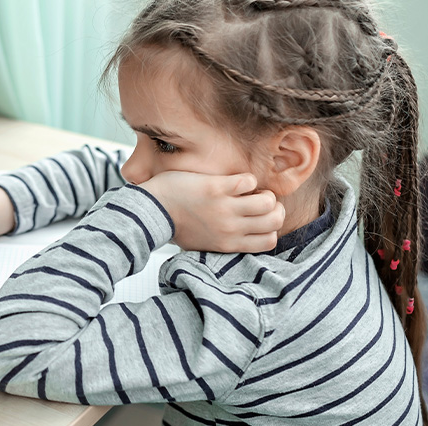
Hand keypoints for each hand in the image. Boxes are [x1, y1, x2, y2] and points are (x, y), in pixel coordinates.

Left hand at [139, 171, 284, 252]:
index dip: (270, 228)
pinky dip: (246, 179)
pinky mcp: (217, 188)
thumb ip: (222, 242)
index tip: (260, 218)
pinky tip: (234, 181)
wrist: (152, 210)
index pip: (269, 241)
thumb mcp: (201, 244)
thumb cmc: (174, 225)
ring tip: (250, 191)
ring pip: (268, 202)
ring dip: (263, 192)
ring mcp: (224, 208)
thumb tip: (239, 237)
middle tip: (261, 201)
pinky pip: (248, 181)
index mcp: (228, 244)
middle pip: (275, 221)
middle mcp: (230, 228)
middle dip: (274, 208)